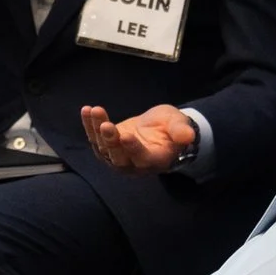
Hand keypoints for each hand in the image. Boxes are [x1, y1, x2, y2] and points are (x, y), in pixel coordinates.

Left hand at [81, 103, 195, 173]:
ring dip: (97, 130)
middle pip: (119, 158)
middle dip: (112, 142)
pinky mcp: (107, 147)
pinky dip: (89, 125)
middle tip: (107, 125)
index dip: (134, 149)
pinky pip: (95, 138)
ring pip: (104, 147)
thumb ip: (181, 131)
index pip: (142, 158)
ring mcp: (118, 157)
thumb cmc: (171, 127)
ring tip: (95, 111)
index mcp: (154, 160)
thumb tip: (189, 136)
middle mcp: (134, 164)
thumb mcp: (178, 124)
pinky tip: (87, 110)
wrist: (158, 130)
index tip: (126, 136)